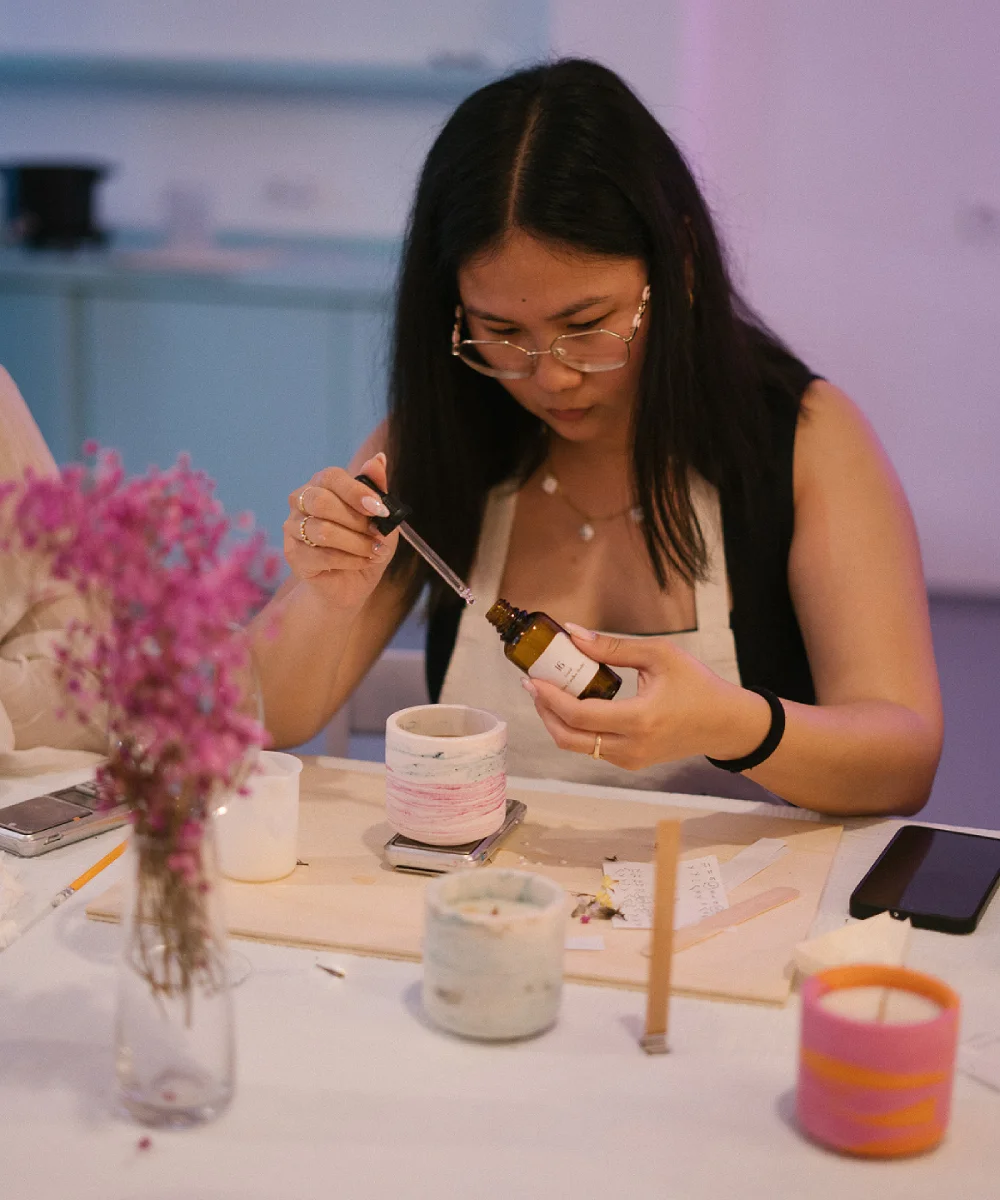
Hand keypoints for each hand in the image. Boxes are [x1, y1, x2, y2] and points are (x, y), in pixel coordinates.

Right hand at [283, 453, 399, 611]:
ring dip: (357, 543)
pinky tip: (364, 562)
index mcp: (321, 485)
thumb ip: (377, 488)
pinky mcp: (293, 556)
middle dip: (356, 520)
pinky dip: (350, 560)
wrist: (352, 584)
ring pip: (322, 531)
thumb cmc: (365, 544)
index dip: (356, 491)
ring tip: (375, 551)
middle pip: (320, 501)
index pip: (331, 477)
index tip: (380, 509)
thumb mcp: (380, 517)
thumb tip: (378, 458)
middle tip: (378, 533)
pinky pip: (322, 555)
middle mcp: (301, 501)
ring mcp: (292, 528)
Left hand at [521, 625, 770, 769]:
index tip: (533, 678)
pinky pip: (592, 748)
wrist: (725, 723)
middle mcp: (631, 747)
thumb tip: (573, 634)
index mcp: (640, 720)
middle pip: (569, 738)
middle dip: (545, 711)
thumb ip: (613, 647)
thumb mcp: (659, 655)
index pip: (579, 715)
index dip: (550, 697)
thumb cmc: (698, 685)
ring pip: (577, 747)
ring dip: (558, 721)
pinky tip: (574, 704)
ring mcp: (631, 760)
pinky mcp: (632, 762)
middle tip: (535, 685)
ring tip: (550, 692)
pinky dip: (576, 728)